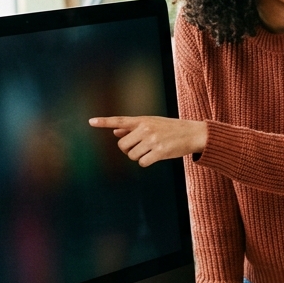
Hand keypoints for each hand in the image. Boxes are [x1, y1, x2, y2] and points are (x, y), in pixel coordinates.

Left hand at [89, 115, 207, 165]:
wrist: (193, 133)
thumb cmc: (171, 128)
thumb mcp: (152, 123)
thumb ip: (133, 127)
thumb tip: (115, 132)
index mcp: (143, 120)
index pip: (119, 120)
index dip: (104, 122)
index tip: (90, 121)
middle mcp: (146, 128)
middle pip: (122, 145)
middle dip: (129, 150)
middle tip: (141, 148)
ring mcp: (152, 140)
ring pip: (132, 155)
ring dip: (139, 157)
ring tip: (151, 151)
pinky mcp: (159, 151)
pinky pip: (142, 162)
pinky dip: (146, 162)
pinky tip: (155, 157)